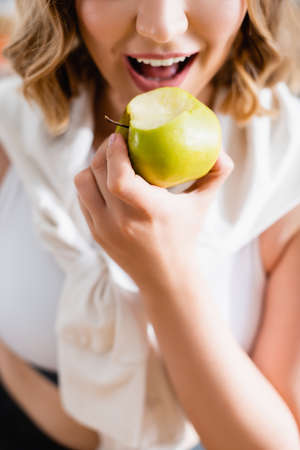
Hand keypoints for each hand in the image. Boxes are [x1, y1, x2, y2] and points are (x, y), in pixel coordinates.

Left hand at [74, 133, 233, 288]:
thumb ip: (216, 175)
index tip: (120, 136)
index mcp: (147, 211)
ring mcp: (103, 228)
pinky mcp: (95, 233)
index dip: (114, 152)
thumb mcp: (202, 206)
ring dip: (93, 166)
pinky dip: (90, 184)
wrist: (165, 276)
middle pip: (97, 173)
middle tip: (117, 142)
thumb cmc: (185, 236)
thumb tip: (222, 150)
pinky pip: (83, 198)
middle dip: (104, 150)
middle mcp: (120, 221)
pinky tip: (105, 181)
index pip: (119, 179)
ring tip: (109, 161)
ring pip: (82, 184)